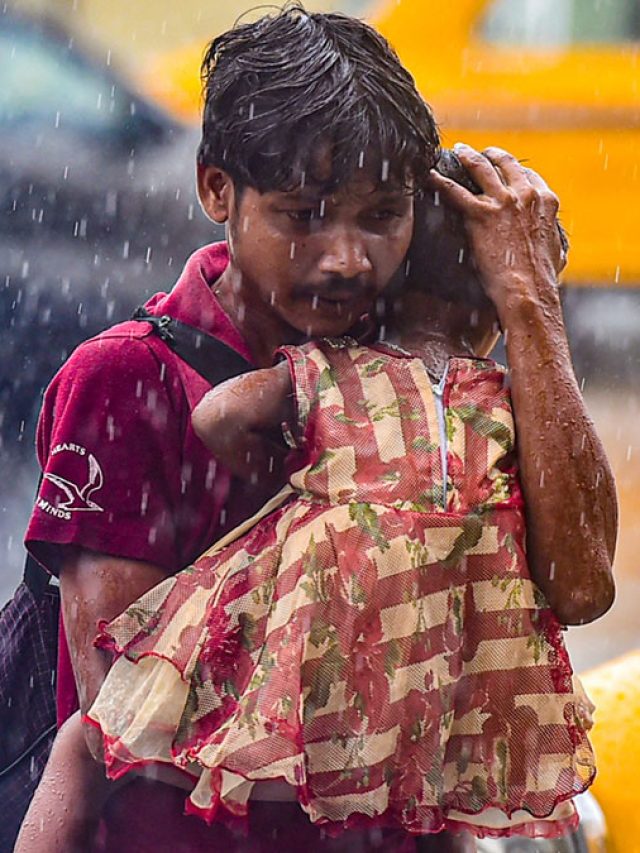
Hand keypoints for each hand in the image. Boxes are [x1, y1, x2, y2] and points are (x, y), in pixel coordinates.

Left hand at [428, 144, 565, 320]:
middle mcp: (526, 194)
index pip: (529, 176)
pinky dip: (440, 181)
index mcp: (546, 201)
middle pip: (506, 163)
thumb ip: (554, 243)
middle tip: (479, 152)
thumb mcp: (557, 255)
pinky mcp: (480, 214)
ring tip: (458, 151)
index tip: (504, 169)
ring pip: (481, 167)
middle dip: (491, 155)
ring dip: (468, 156)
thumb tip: (557, 251)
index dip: (514, 171)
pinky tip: (430, 175)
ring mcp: (503, 201)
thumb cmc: (542, 280)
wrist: (528, 290)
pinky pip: (455, 191)